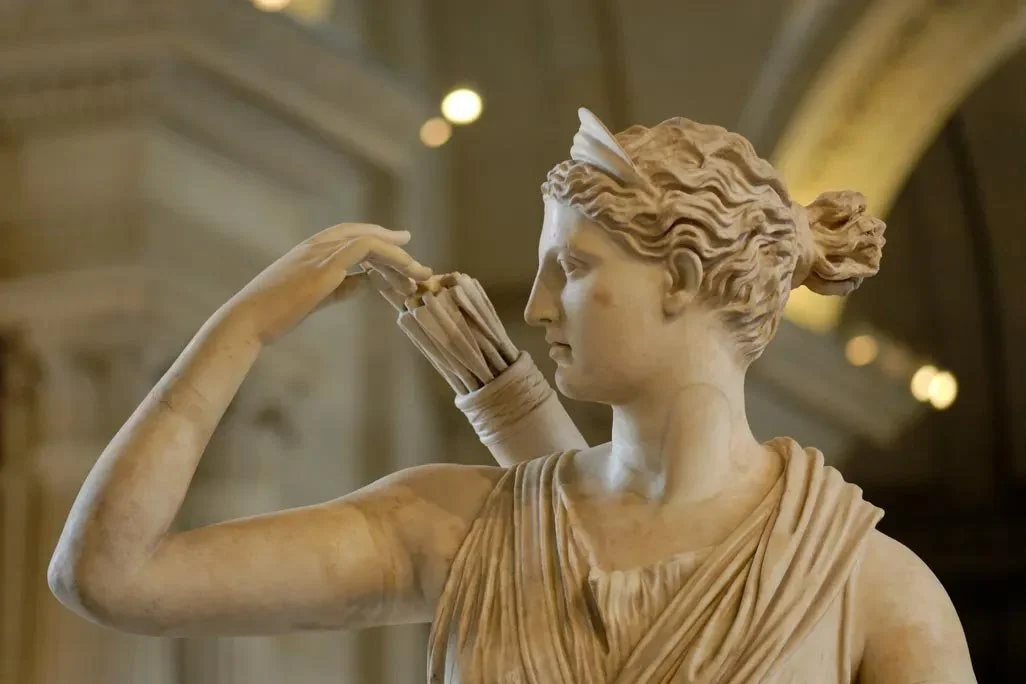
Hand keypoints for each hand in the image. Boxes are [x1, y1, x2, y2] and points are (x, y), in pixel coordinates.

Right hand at [224, 224, 431, 343]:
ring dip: (397, 256)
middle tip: (414, 252)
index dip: (375, 237)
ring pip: (369, 241)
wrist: (249, 320)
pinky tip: (403, 272)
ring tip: (418, 273)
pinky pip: (365, 249)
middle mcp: (316, 246)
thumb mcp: (315, 297)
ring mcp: (320, 253)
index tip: (397, 243)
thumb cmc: (274, 313)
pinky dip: (388, 256)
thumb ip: (341, 286)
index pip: (348, 235)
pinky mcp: (325, 266)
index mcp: (310, 251)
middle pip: (362, 233)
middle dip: (391, 241)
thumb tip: (367, 281)